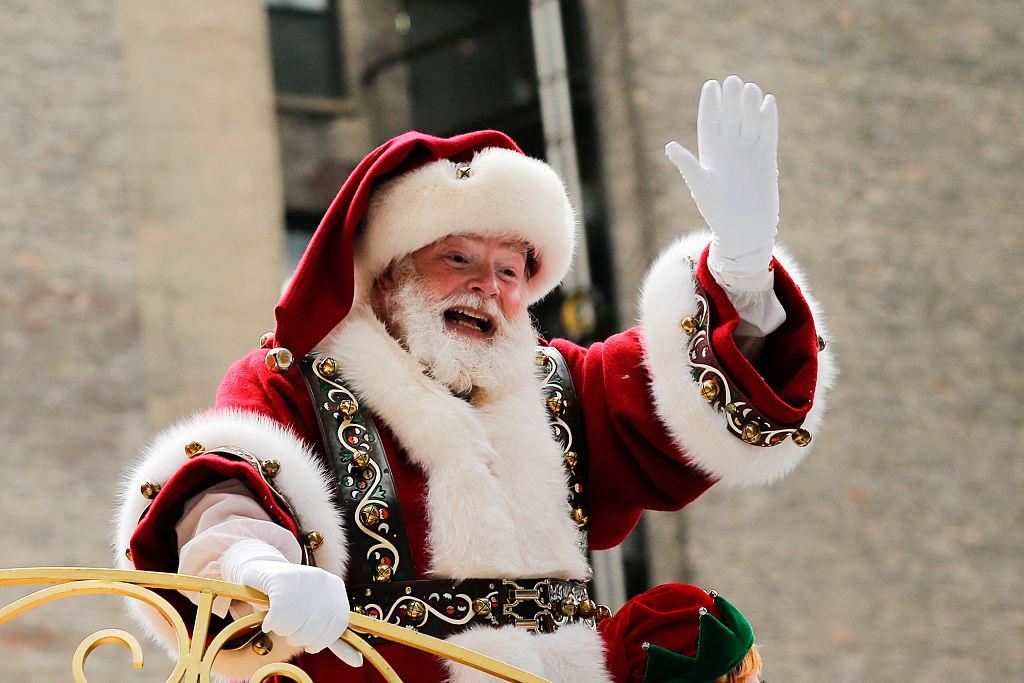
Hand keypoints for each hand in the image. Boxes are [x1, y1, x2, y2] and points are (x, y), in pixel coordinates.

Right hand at [221, 539, 362, 666]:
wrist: (266, 571)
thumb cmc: (292, 597)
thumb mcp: (315, 614)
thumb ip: (332, 636)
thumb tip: (356, 662)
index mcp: (336, 586)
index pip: (339, 623)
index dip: (324, 641)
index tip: (311, 646)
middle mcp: (323, 578)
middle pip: (317, 624)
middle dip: (301, 638)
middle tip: (291, 635)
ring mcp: (303, 575)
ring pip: (297, 619)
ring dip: (284, 631)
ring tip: (280, 624)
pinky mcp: (281, 578)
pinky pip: (280, 612)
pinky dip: (272, 624)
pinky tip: (269, 622)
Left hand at [665, 75, 778, 277]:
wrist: (745, 229)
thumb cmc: (718, 211)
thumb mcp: (700, 186)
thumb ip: (688, 164)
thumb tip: (669, 146)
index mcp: (710, 153)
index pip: (710, 122)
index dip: (710, 104)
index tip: (711, 85)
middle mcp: (729, 149)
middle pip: (730, 117)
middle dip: (731, 99)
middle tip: (732, 81)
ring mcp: (748, 152)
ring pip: (749, 121)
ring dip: (749, 105)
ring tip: (750, 88)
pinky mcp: (766, 158)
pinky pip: (767, 133)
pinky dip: (768, 118)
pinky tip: (768, 102)